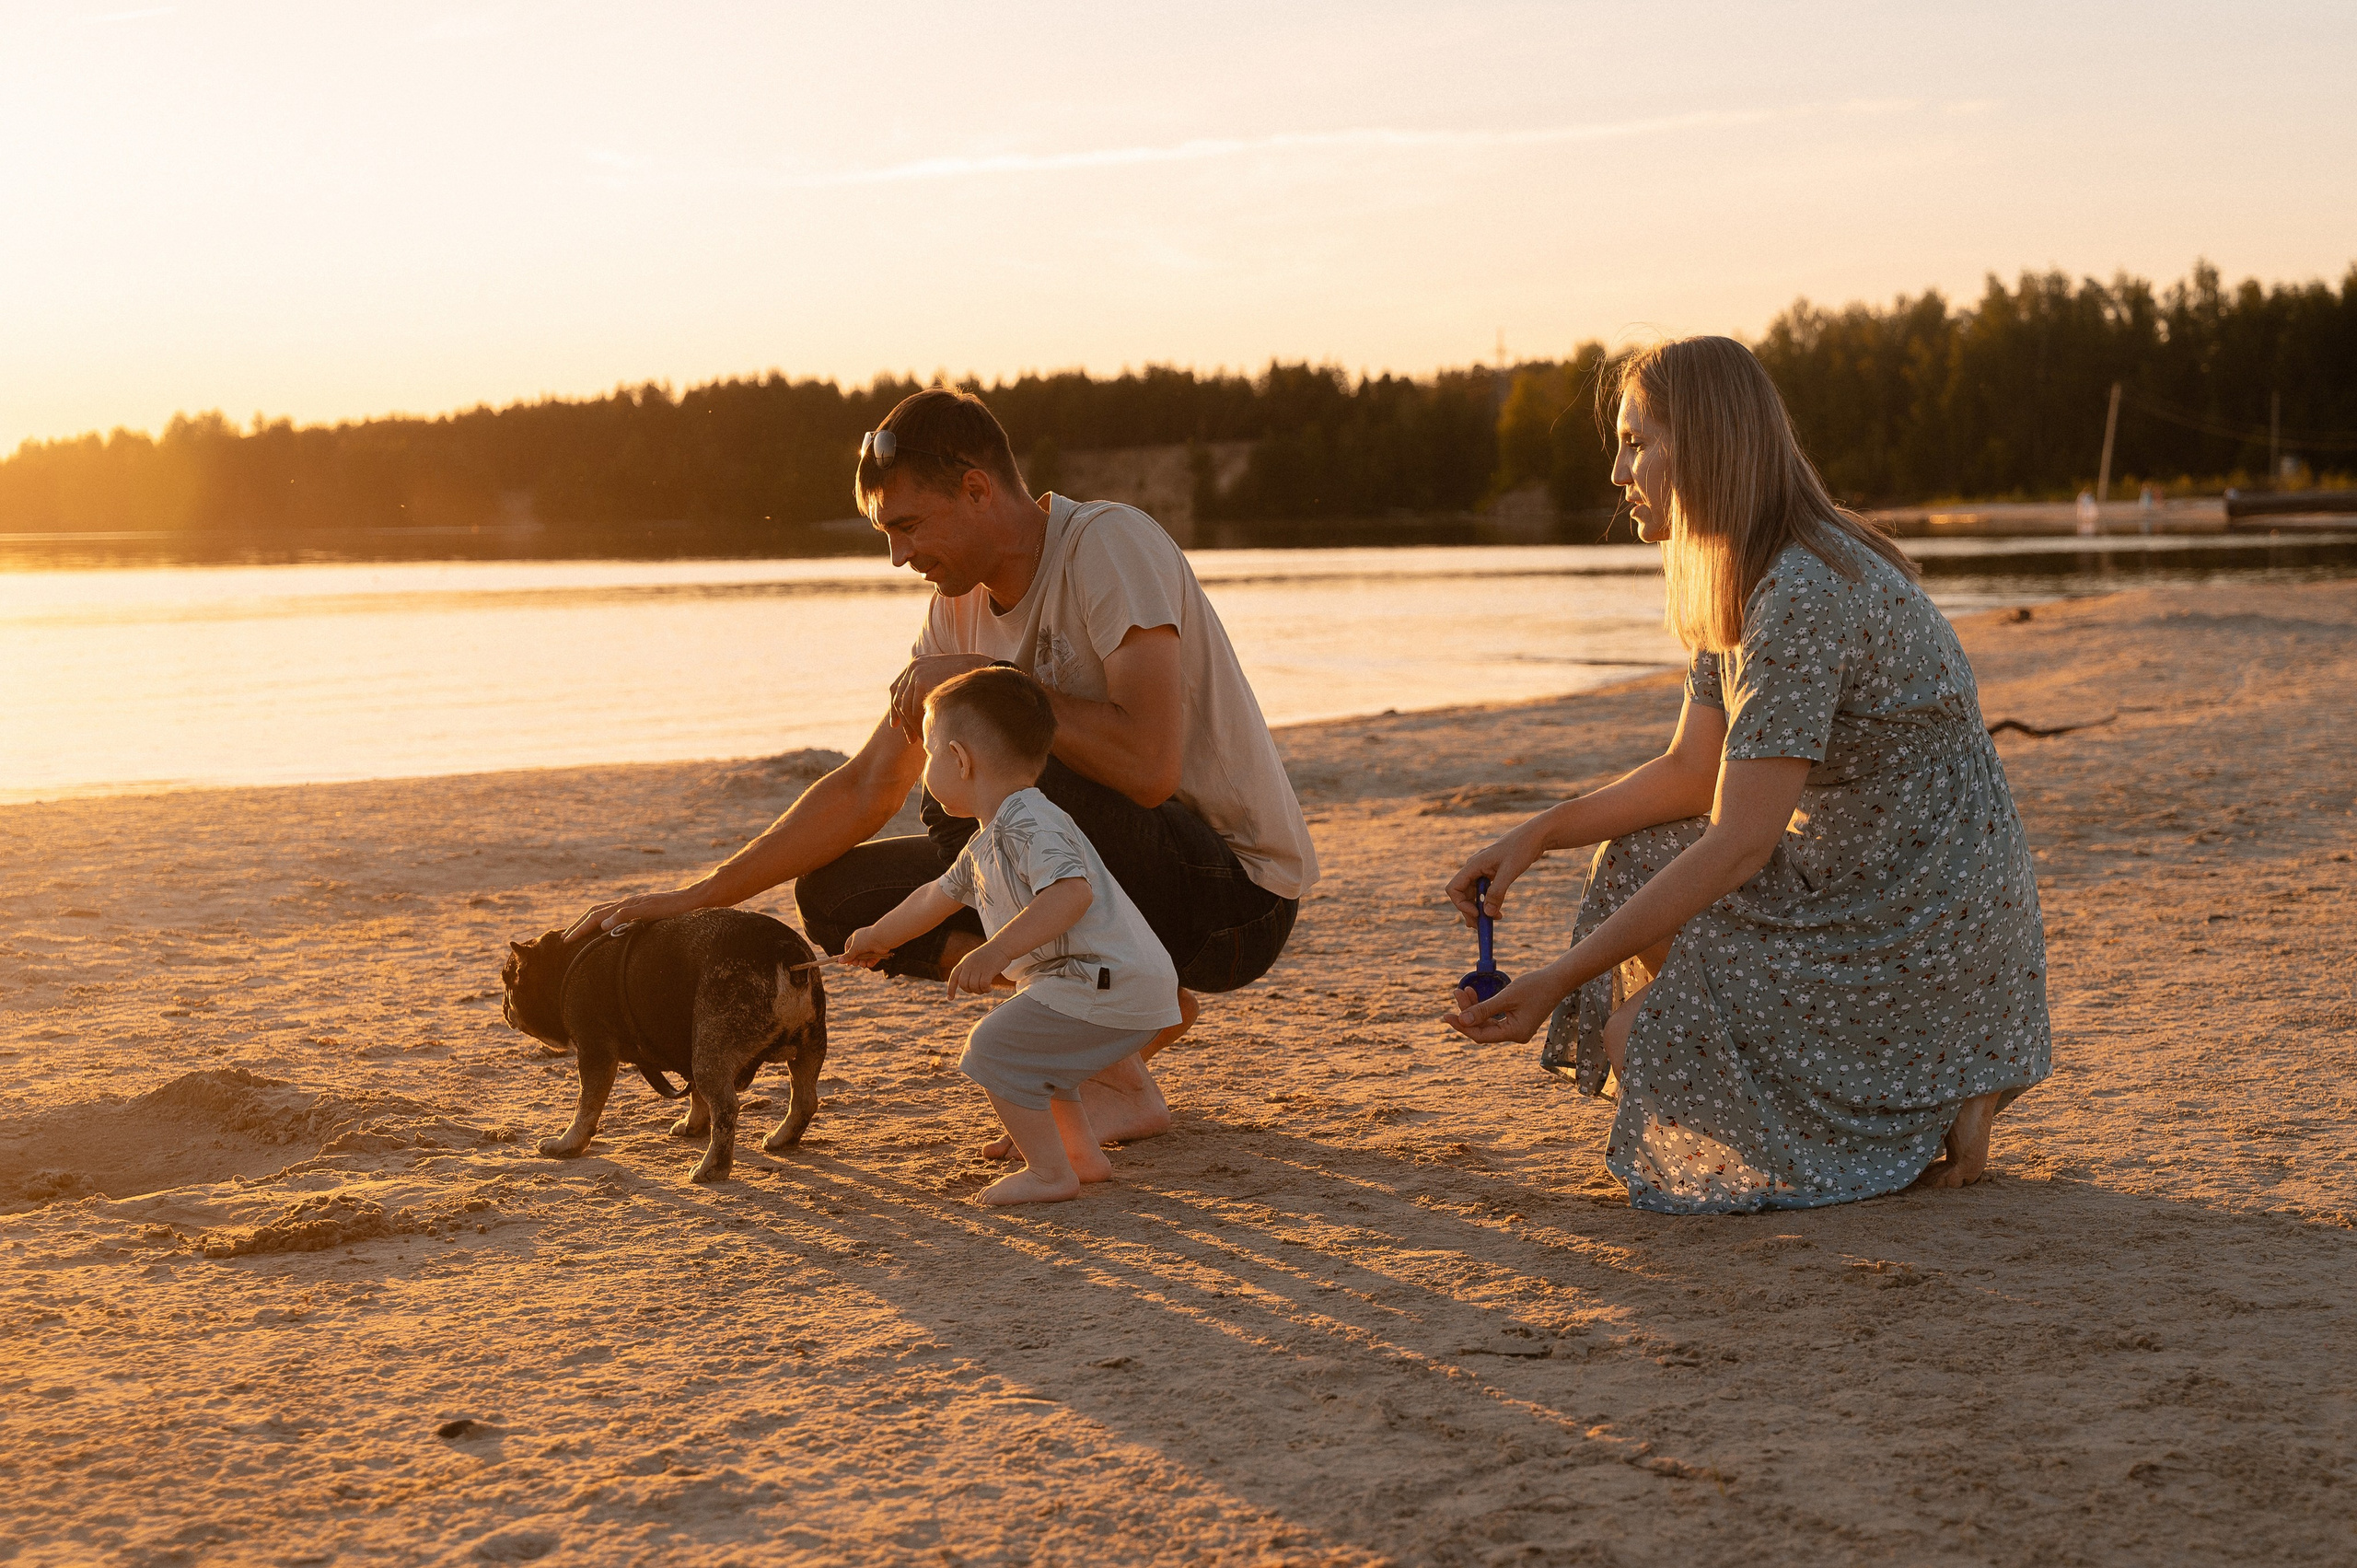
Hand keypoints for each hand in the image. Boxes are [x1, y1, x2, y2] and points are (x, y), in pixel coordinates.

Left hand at [563, 885, 708, 941]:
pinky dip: (614, 918)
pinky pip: (628, 911)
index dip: (581, 924)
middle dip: (577, 925)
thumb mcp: (651, 919)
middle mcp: (628, 902)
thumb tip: (617, 933)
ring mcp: (636, 903)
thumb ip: (635, 924)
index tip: (569, 937)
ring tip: (573, 936)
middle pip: (595, 911)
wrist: (693, 899)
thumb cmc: (674, 911)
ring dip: (586, 923)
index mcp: (627, 905)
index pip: (598, 913)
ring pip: (605, 911)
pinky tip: (604, 926)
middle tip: (563, 939)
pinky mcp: (648, 906)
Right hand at [839, 925, 892, 969]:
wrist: (881, 938)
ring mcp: (871, 947)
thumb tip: (839, 961)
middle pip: (857, 954)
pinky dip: (870, 963)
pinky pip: (872, 959)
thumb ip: (848, 956)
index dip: (847, 954)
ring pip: (864, 957)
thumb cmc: (866, 940)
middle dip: (855, 960)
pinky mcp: (878, 951)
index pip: (849, 946)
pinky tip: (868, 964)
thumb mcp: (854, 949)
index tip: (847, 961)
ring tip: (862, 965)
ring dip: (862, 962)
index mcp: (856, 937)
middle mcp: (863, 941)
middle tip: (855, 964)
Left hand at [888, 654, 997, 740]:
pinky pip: (910, 709)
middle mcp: (914, 665)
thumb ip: (934, 689)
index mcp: (919, 663)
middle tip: (910, 738)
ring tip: (921, 739)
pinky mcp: (920, 680)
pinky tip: (925, 733)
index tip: (896, 725)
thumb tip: (924, 709)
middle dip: (903, 721)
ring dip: (910, 725)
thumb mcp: (948, 683)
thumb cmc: (971, 684)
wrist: (985, 676)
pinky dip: (915, 724)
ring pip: (903, 706)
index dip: (896, 708)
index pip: (898, 687)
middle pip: (898, 698)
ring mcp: (916, 671)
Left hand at [945, 942, 1006, 997]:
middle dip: (970, 990)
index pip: (954, 977)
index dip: (951, 989)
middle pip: (963, 984)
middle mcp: (969, 964)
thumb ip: (967, 969)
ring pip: (973, 987)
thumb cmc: (990, 954)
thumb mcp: (974, 958)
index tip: (950, 998)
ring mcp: (978, 967)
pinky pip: (984, 986)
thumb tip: (963, 984)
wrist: (1002, 945)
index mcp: (964, 961)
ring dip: (979, 991)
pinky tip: (989, 988)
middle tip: (979, 989)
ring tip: (986, 988)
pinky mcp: (988, 970)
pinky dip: (986, 990)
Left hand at [1441, 971, 1559, 1044]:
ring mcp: (1516, 1029)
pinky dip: (1483, 1007)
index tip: (1446, 1016)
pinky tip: (1473, 993)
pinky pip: (1494, 1017)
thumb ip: (1483, 1010)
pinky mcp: (1516, 1020)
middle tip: (1456, 992)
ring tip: (1463, 990)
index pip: (1481, 1035)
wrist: (1557, 980)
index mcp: (1515, 1033)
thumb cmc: (1535, 986)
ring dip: (1474, 1007)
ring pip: (1487, 1022)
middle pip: (1482, 1029)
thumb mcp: (1506, 997)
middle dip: (1467, 1012)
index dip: (1462, 1026)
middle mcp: (1515, 1035)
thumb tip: (1461, 1020)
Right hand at [1445, 830, 1540, 925]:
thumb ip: (1497, 892)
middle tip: (1483, 927)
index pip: (1454, 889)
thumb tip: (1487, 913)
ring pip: (1473, 895)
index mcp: (1473, 865)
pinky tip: (1498, 912)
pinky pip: (1483, 892)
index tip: (1477, 914)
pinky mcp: (1492, 874)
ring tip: (1495, 920)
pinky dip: (1488, 903)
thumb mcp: (1510, 871)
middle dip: (1471, 911)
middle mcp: (1474, 868)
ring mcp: (1482, 871)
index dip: (1461, 904)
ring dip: (1480, 909)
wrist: (1535, 836)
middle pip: (1463, 895)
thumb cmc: (1522, 848)